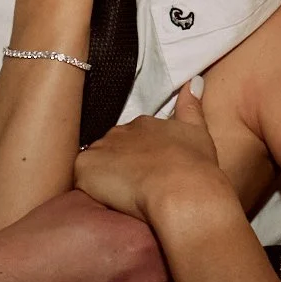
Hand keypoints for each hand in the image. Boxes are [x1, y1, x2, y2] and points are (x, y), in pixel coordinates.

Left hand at [74, 83, 227, 222]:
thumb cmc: (195, 166)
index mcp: (144, 124)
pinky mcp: (85, 167)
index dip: (139, 156)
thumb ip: (191, 107)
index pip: (133, 137)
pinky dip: (92, 188)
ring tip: (123, 195)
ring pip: (95, 163)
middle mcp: (120, 131)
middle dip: (119, 165)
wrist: (180, 188)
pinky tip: (110, 199)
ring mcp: (100, 148)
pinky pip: (82, 178)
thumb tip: (194, 82)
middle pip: (111, 148)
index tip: (148, 171)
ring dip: (104, 177)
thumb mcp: (198, 132)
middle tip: (135, 186)